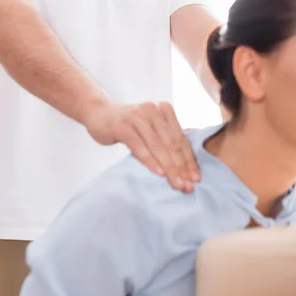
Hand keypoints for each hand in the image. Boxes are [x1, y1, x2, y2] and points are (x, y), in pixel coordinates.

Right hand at [84, 100, 199, 191]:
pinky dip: (150, 160)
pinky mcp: (122, 125)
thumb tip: (188, 167)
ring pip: (158, 145)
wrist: (99, 114)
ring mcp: (138, 116)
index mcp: (165, 110)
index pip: (180, 139)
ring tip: (177, 183)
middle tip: (188, 186)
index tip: (196, 179)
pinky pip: (139, 145)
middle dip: (181, 167)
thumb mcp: (150, 128)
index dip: (189, 160)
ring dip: (169, 167)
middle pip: (171, 143)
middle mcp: (153, 110)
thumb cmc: (129, 125)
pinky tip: (158, 173)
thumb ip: (166, 139)